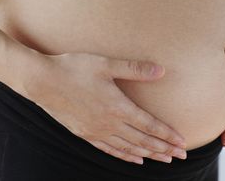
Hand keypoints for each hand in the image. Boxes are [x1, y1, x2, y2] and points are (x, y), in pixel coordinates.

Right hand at [20, 52, 186, 164]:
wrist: (42, 81)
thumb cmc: (74, 69)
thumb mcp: (105, 64)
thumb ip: (134, 69)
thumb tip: (161, 70)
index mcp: (117, 107)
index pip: (150, 126)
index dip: (168, 135)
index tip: (183, 143)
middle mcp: (109, 124)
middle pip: (143, 141)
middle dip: (164, 148)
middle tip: (181, 156)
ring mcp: (96, 132)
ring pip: (129, 148)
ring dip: (148, 154)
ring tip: (164, 159)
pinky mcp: (85, 134)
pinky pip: (110, 150)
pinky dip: (125, 156)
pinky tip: (134, 160)